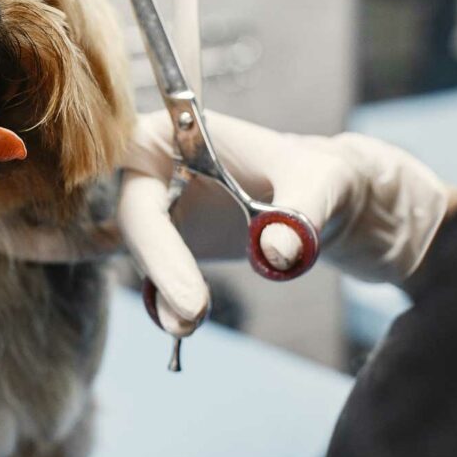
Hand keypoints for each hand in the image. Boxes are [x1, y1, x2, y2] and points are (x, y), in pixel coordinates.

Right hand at [120, 111, 448, 336]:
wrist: (322, 200)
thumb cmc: (317, 175)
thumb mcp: (318, 184)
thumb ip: (297, 214)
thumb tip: (274, 254)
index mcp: (169, 132)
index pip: (141, 185)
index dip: (153, 238)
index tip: (185, 290)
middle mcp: (150, 167)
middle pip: (134, 221)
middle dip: (159, 268)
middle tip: (192, 313)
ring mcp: (154, 205)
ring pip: (139, 251)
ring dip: (161, 290)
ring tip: (190, 323)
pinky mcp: (163, 239)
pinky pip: (149, 268)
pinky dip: (158, 296)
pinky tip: (177, 321)